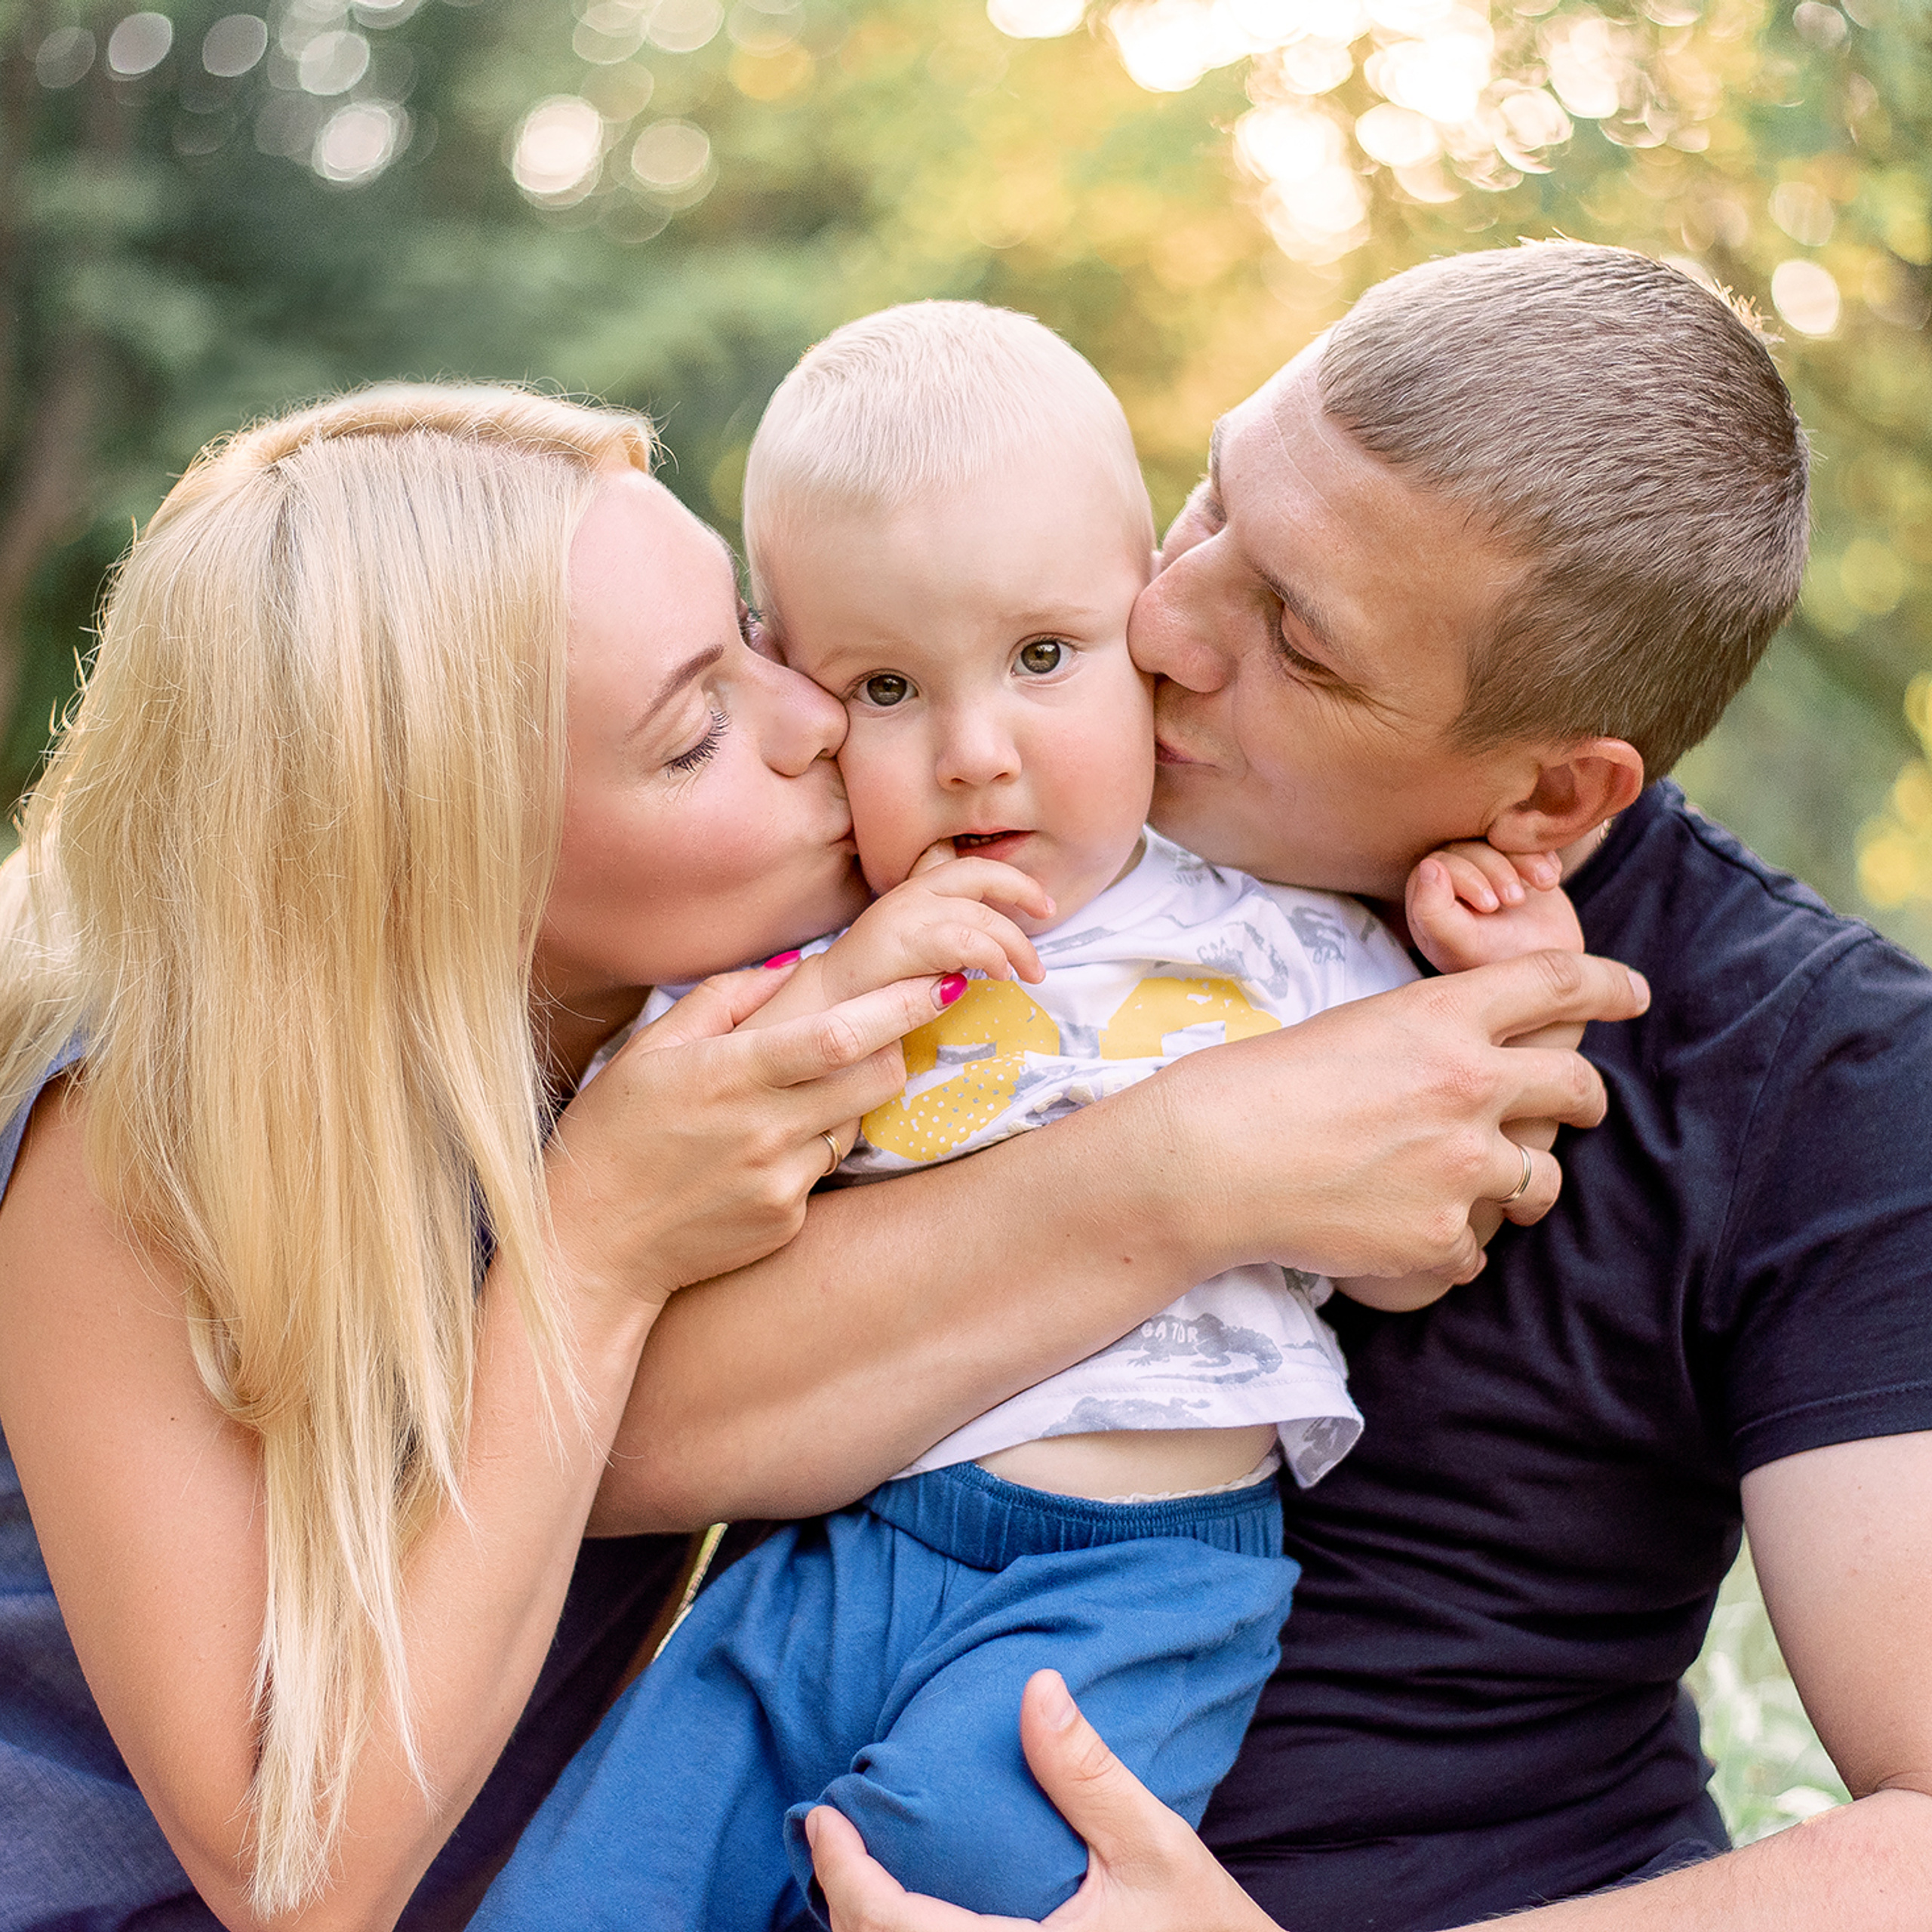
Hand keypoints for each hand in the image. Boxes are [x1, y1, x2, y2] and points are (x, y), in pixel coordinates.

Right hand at [545, 966, 956, 1306]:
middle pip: (875, 1080)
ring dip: (841, 1101)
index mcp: (729, 1075)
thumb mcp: (649, 1050)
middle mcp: (763, 1129)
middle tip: (880, 1036)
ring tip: (782, 1103)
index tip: (942, 983)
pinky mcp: (786, 1221)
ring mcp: (780, 1181)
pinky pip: (822, 1169)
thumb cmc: (611, 1135)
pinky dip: (807, 1150)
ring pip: (852, 1123)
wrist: (589, 1246)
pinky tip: (753, 1158)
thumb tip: (793, 965)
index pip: (838, 1037)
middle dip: (895, 1049)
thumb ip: (723, 998)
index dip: (900, 1008)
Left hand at [808, 1670, 1273, 1931]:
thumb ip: (1088, 1774)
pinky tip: (914, 1911)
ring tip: (860, 1870)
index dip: (843, 1874)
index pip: (894, 1929)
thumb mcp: (1157, 1847)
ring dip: (872, 1931)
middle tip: (831, 1836)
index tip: (821, 1817)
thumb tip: (1035, 1686)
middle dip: (844, 1904)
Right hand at [819, 857, 1053, 1004]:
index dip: (1012, 878)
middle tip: (1047, 920)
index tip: (1041, 904)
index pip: (970, 866)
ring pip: (980, 913)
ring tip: (1026, 972)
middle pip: (980, 873)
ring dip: (1014, 944)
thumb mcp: (917, 949)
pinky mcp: (904, 940)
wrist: (827, 1006)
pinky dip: (990, 956)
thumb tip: (989, 939)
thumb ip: (947, 934)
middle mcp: (911, 892)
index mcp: (916, 890)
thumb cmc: (873, 985)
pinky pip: (963, 940)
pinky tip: (998, 975)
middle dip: (1023, 893)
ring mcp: (906, 912)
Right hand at [1148, 950, 1647, 1284]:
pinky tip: (1403, 1231)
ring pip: (1542, 1182)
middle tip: (1579, 1107)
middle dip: (1587, 1099)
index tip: (1634, 994)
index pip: (1556, 982)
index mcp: (1442, 1017)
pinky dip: (1451, 1243)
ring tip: (1478, 1187)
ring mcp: (1464, 1167)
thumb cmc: (1257, 1085)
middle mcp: (1470, 1085)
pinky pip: (1479, 1249)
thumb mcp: (1353, 1029)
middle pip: (1577, 1087)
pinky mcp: (1443, 1236)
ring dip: (1522, 1185)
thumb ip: (1427, 1038)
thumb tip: (1471, 1059)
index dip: (1608, 985)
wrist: (1211, 1162)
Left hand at [1406, 841, 1582, 976]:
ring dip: (1524, 857)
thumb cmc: (1498, 961)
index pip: (1438, 863)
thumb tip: (1428, 867)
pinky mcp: (1517, 859)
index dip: (1465, 877)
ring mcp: (1485, 864)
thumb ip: (1434, 914)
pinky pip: (1526, 835)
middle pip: (1469, 846)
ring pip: (1498, 836)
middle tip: (1516, 900)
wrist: (1550, 963)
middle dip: (1497, 869)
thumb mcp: (1462, 945)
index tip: (1491, 906)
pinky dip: (1541, 852)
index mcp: (1428, 895)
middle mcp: (1452, 876)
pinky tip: (1550, 878)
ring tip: (1545, 884)